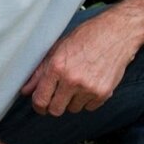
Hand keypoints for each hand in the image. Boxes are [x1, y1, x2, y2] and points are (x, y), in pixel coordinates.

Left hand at [21, 13, 138, 114]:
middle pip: (56, 110)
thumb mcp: (58, 49)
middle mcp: (72, 80)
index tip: (41, 105)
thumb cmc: (87, 37)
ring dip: (73, 101)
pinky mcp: (104, 92)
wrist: (117, 33)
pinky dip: (88, 100)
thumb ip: (40, 71)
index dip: (38, 106)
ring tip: (79, 84)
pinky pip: (90, 107)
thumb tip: (26, 90)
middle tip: (59, 96)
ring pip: (74, 109)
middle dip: (55, 105)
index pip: (40, 100)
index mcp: (57, 67)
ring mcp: (89, 88)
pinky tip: (91, 84)